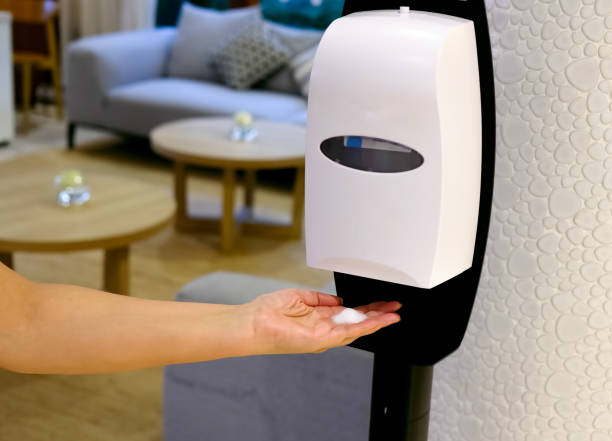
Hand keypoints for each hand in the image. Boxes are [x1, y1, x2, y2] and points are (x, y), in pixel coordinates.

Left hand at [243, 289, 400, 354]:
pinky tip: (378, 320)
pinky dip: (365, 326)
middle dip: (378, 314)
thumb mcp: (299, 297)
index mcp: (319, 318)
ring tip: (394, 314)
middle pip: (357, 321)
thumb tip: (337, 299)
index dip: (366, 308)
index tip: (381, 303)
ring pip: (358, 328)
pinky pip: (349, 332)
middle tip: (395, 307)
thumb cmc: (267, 312)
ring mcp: (324, 336)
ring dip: (377, 321)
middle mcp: (324, 328)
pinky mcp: (322, 339)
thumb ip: (320, 299)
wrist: (253, 323)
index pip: (349, 313)